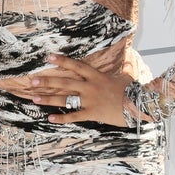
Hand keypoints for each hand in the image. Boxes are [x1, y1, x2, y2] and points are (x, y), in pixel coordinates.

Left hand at [0, 54, 132, 127]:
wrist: (142, 105)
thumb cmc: (134, 91)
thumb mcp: (124, 77)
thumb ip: (118, 72)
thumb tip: (123, 64)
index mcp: (97, 76)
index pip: (77, 66)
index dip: (62, 60)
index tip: (49, 56)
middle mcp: (91, 87)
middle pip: (65, 82)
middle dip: (47, 81)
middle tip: (32, 80)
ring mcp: (91, 100)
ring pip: (65, 98)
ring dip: (49, 99)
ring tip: (34, 98)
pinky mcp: (93, 113)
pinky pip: (75, 116)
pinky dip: (62, 118)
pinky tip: (50, 118)